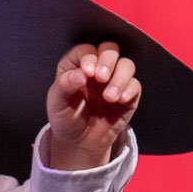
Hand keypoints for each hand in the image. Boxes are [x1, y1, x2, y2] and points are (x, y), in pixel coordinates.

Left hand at [46, 41, 139, 169]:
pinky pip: (135, 85)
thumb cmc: (65, 117)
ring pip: (126, 65)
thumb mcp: (57, 103)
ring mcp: (115, 80)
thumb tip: (81, 75)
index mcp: (77, 64)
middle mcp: (98, 68)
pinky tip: (120, 100)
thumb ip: (64, 85)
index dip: (89, 57)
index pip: (86, 50)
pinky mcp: (128, 95)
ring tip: (109, 97)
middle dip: (108, 60)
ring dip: (120, 77)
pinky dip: (129, 90)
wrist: (80, 142)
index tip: (87, 72)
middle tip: (100, 78)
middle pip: (110, 50)